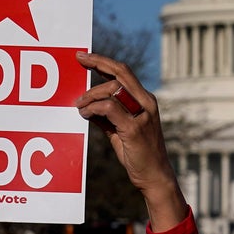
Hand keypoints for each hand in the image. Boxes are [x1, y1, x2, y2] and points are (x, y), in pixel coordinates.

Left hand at [74, 51, 188, 231]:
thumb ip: (107, 117)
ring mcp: (142, 115)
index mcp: (145, 100)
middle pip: (121, 72)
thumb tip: (87, 106)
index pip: (124, 72)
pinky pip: (109, 109)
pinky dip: (93, 108)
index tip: (85, 56)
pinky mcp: (134, 129)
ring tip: (79, 105)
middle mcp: (146, 103)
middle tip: (79, 58)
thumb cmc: (138, 155)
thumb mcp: (120, 131)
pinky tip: (84, 114)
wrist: (154, 177)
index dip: (104, 61)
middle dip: (98, 62)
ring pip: (113, 89)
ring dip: (91, 94)